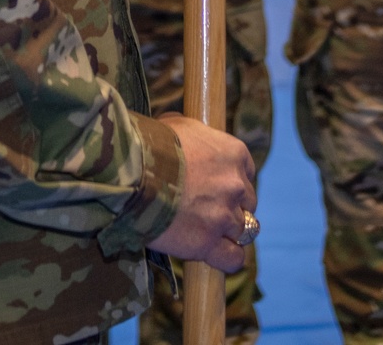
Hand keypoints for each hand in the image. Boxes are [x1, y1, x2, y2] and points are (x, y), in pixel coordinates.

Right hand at [148, 114, 256, 270]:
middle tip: (208, 207)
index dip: (231, 179)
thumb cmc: (152, 143)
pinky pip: (233, 258)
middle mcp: (236, 184)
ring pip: (244, 230)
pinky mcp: (209, 243)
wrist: (135, 171)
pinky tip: (216, 254)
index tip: (216, 183)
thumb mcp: (177, 125)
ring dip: (229, 231)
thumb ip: (194, 134)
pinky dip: (228, 258)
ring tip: (209, 231)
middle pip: (248, 202)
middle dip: (231, 205)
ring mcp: (224, 215)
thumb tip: (187, 133)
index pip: (247, 171)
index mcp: (233, 153)